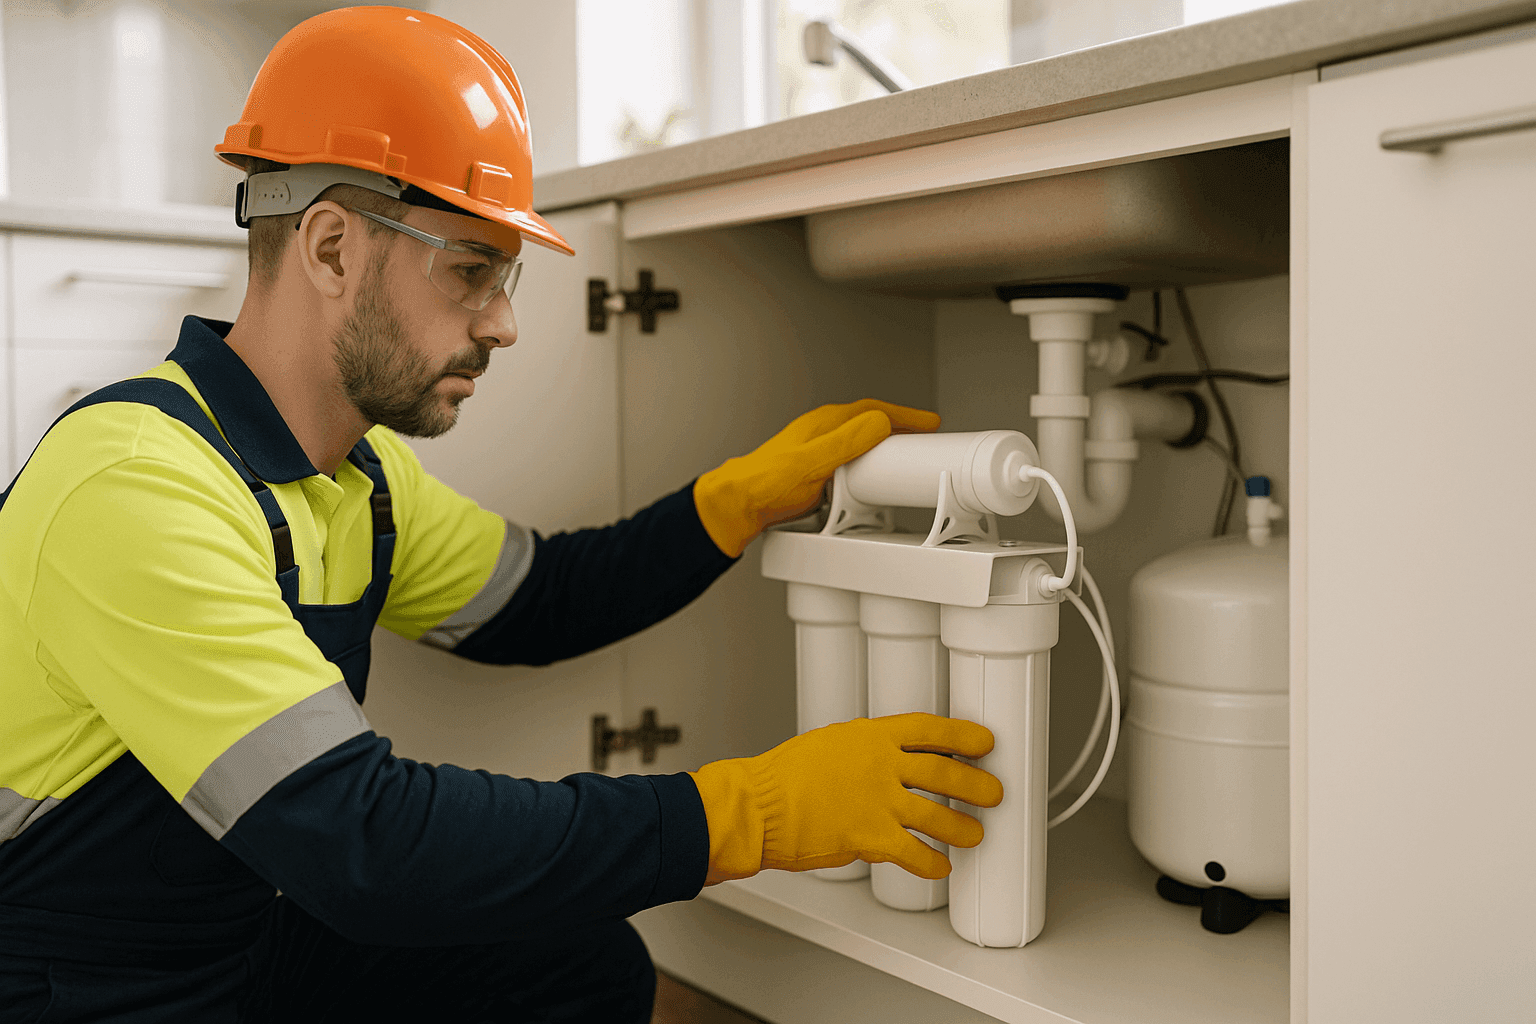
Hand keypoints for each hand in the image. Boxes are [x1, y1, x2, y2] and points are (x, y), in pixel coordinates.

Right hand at [689, 713, 1002, 883]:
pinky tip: (939, 867)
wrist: (758, 805)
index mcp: (870, 736)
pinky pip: (914, 853)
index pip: (929, 729)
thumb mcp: (830, 743)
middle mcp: (881, 766)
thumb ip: (864, 750)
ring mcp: (878, 802)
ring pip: (937, 815)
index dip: (962, 735)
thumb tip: (888, 760)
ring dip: (961, 827)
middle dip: (975, 785)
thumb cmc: (783, 776)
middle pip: (944, 773)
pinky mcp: (870, 837)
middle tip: (993, 793)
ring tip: (975, 834)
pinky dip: (931, 863)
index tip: (983, 742)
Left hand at [693, 399, 940, 556]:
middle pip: (869, 423)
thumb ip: (848, 442)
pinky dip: (867, 466)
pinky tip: (870, 481)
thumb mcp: (815, 462)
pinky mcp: (814, 472)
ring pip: (860, 442)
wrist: (739, 504)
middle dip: (899, 428)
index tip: (930, 423)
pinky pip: (850, 462)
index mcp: (824, 424)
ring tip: (904, 456)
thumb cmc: (766, 483)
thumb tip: (881, 423)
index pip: (874, 411)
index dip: (905, 415)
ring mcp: (817, 451)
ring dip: (884, 446)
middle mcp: (821, 433)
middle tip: (923, 437)